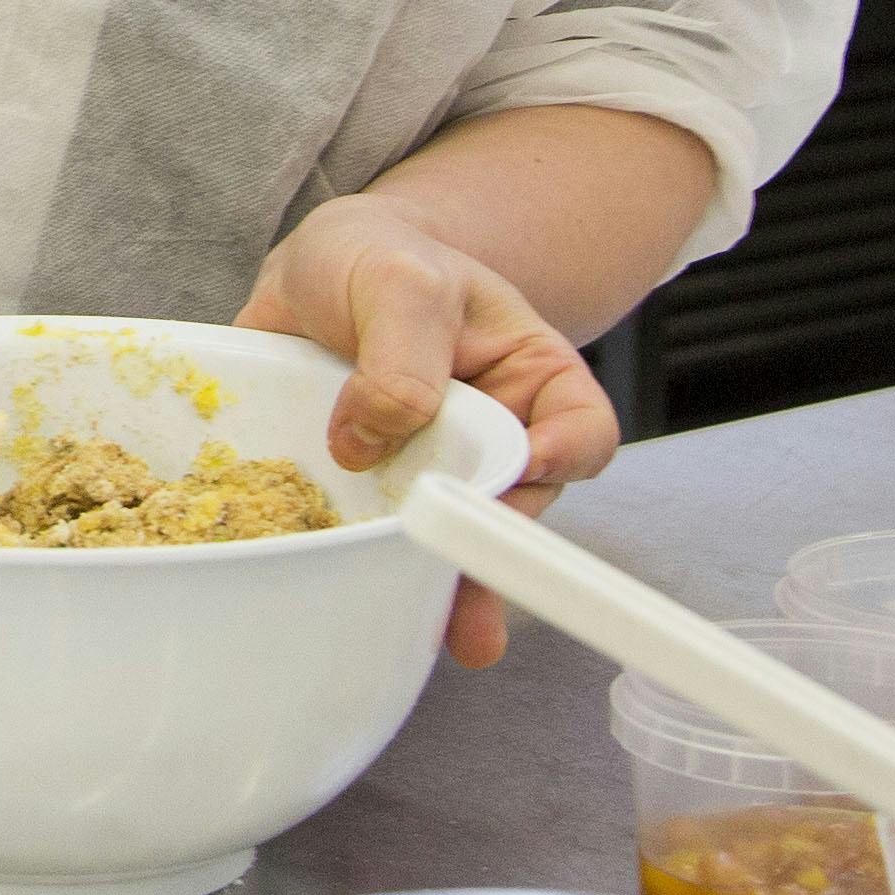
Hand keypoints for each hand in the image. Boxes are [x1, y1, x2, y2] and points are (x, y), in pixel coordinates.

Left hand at [238, 196, 620, 668]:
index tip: (525, 470)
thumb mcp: (398, 280)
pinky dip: (359, 572)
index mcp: (531, 382)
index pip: (580, 432)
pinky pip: (368, 541)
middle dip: (492, 550)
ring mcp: (426, 477)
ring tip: (445, 636)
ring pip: (445, 542)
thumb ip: (401, 351)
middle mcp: (489, 443)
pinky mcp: (365, 498)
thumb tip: (367, 440)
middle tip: (468, 586)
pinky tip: (349, 604)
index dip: (563, 458)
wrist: (315, 272)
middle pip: (511, 508)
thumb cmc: (380, 258)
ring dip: (440, 591)